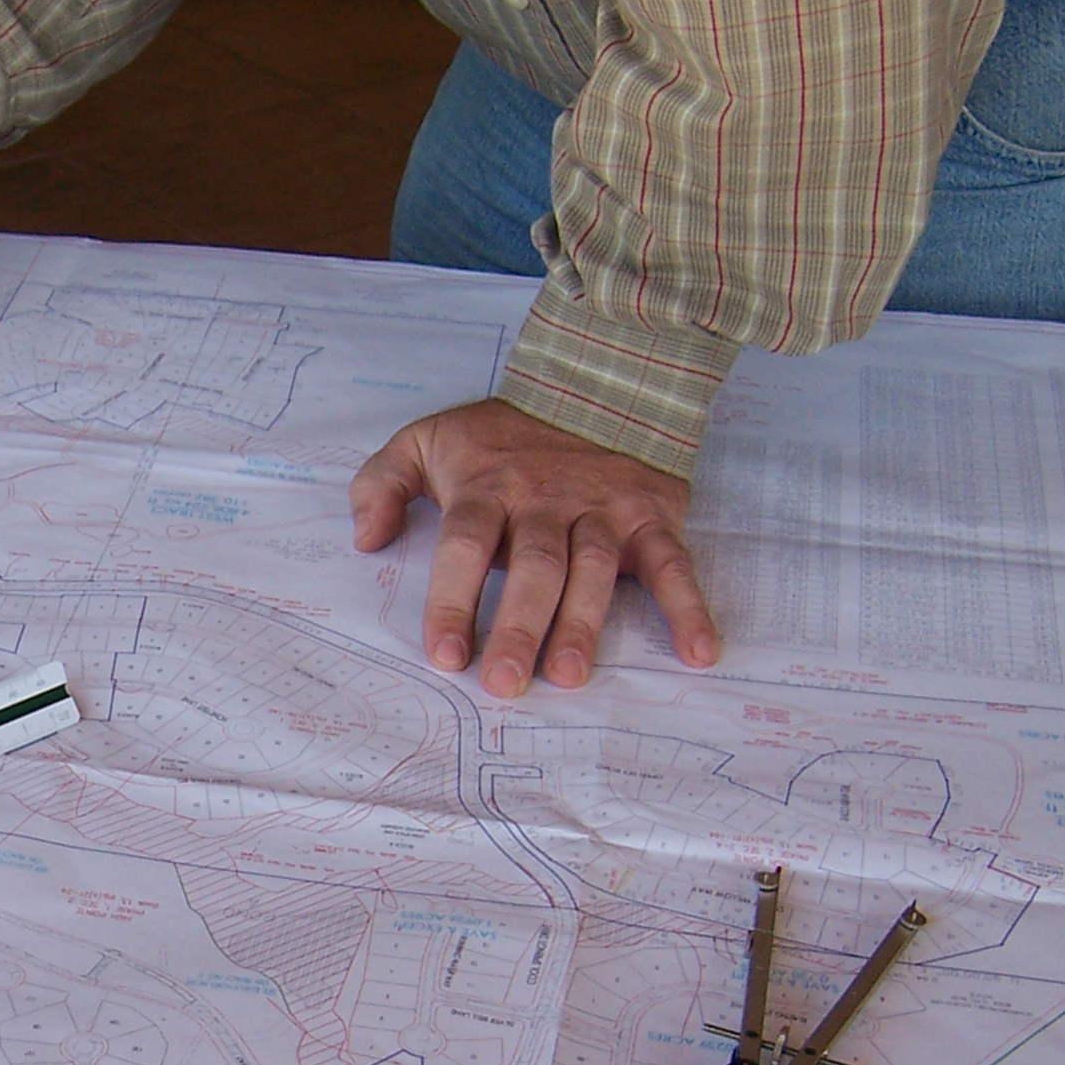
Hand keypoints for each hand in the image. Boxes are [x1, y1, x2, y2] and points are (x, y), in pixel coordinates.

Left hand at [350, 398, 718, 694]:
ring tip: (569, 675)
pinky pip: (674, 563)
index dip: (454, 598)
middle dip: (518, 625)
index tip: (446, 654)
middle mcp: (545, 500)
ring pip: (593, 567)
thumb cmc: (502, 433)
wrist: (595, 380)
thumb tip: (365, 538)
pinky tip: (699, 653)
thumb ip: (383, 483)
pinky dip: (690, 606)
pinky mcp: (651, 516)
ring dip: (584, 622)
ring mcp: (603, 509)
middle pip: (532, 565)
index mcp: (488, 486)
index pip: (466, 544)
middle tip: (505, 683)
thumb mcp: (428, 438)